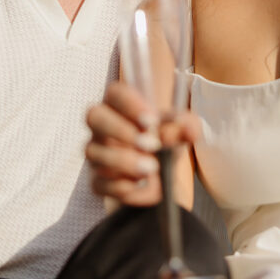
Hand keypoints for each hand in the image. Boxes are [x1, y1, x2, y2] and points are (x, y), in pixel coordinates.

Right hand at [85, 81, 200, 206]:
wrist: (162, 175)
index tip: (152, 121)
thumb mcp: (180, 130)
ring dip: (124, 161)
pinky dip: (121, 185)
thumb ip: (185, 125)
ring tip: (152, 168)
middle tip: (150, 145)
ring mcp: (96, 152)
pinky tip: (141, 184)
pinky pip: (99, 182)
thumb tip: (185, 128)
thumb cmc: (165, 141)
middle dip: (121, 130)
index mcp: (121, 104)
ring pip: (94, 151)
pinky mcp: (97, 181)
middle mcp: (102, 125)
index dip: (130, 104)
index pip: (115, 93)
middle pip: (94, 116)